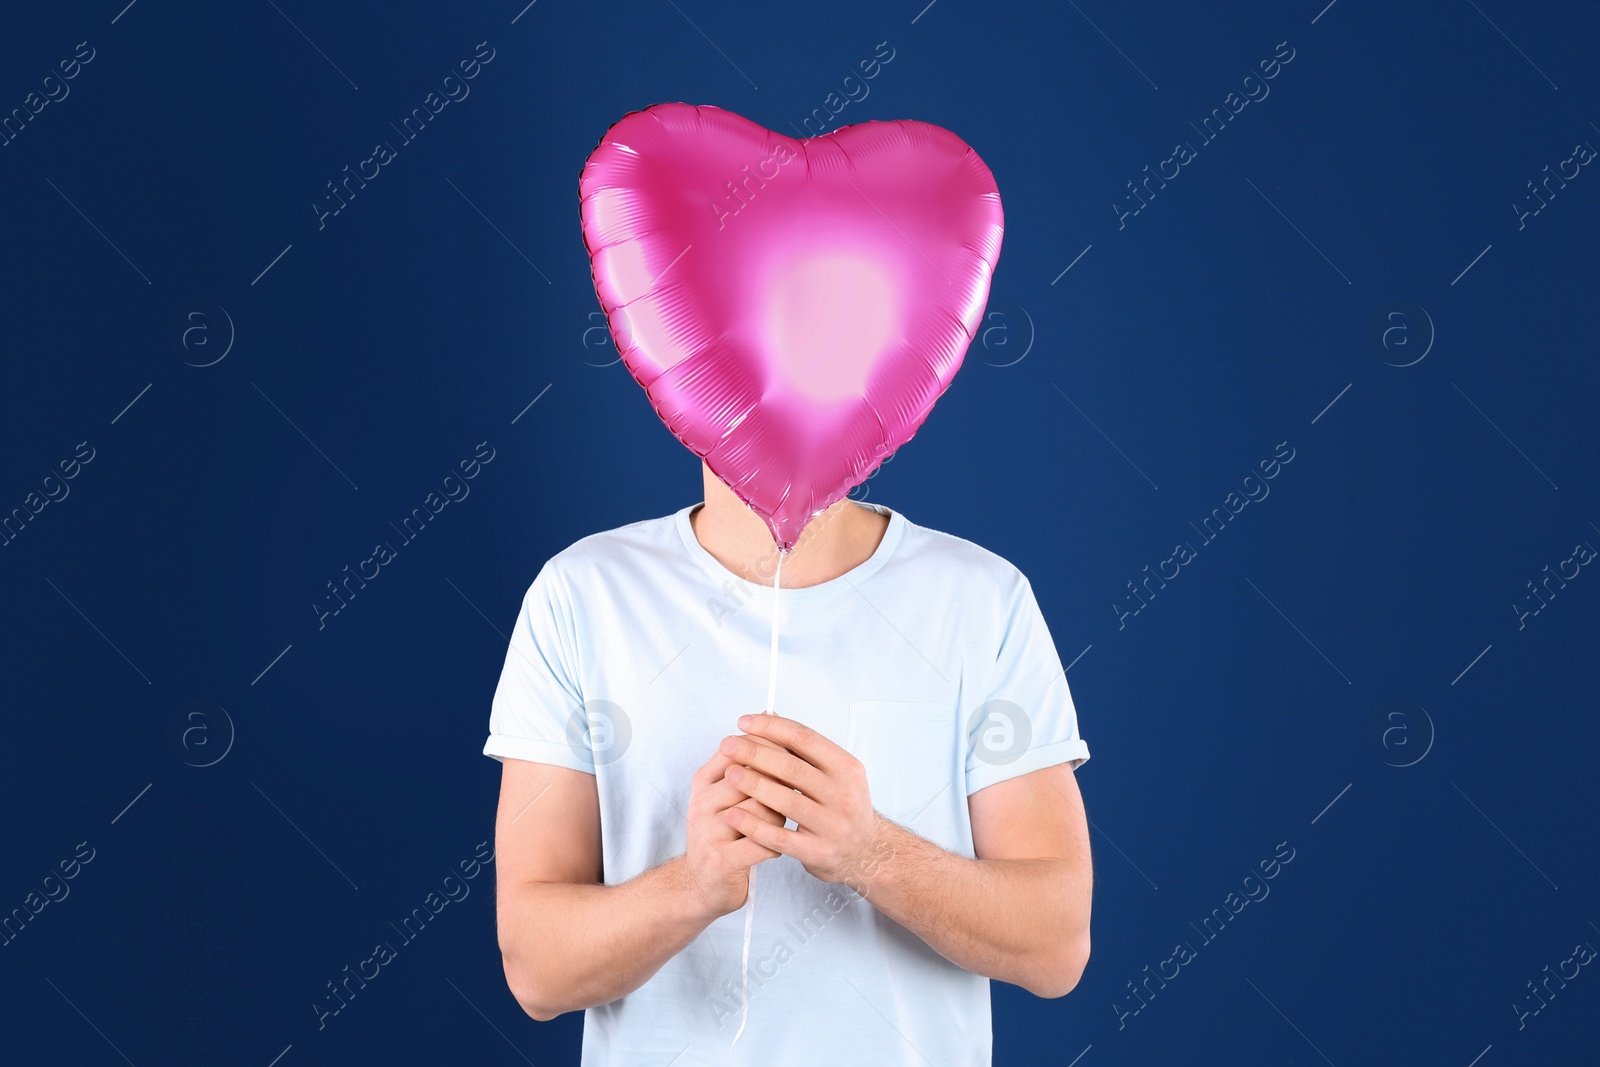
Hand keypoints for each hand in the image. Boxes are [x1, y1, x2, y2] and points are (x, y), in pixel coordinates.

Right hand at [682, 747, 785, 917]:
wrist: (701, 884)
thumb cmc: (722, 834)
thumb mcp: (725, 794)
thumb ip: (746, 761)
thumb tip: (773, 717)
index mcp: (703, 782)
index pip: (737, 750)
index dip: (769, 748)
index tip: (791, 755)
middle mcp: (702, 803)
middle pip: (751, 777)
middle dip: (780, 782)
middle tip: (796, 790)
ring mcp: (710, 833)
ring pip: (760, 809)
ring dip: (781, 815)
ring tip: (784, 821)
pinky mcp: (723, 861)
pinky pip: (763, 843)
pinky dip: (777, 843)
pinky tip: (779, 845)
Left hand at [720, 714, 886, 889]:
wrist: (866, 851)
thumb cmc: (841, 805)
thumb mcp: (835, 773)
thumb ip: (803, 749)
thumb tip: (768, 715)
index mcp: (847, 768)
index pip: (805, 739)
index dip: (771, 728)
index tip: (744, 721)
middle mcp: (844, 795)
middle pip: (792, 768)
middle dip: (755, 753)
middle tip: (728, 745)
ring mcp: (833, 825)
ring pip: (786, 801)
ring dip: (753, 785)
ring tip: (729, 773)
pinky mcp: (819, 852)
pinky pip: (780, 837)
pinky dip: (754, 825)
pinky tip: (733, 814)